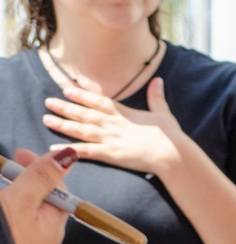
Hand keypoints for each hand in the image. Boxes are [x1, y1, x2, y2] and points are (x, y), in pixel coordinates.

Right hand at [0, 148, 75, 243]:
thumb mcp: (19, 203)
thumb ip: (41, 179)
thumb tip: (69, 155)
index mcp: (53, 228)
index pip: (57, 190)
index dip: (40, 167)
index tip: (19, 153)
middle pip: (40, 206)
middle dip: (24, 183)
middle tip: (5, 168)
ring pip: (24, 221)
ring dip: (13, 202)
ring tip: (3, 192)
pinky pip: (14, 237)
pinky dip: (8, 221)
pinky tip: (4, 223)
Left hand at [43, 78, 185, 175]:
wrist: (172, 154)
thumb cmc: (170, 136)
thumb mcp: (163, 113)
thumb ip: (157, 97)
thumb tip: (158, 80)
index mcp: (124, 113)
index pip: (99, 101)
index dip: (82, 94)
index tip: (67, 88)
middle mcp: (113, 124)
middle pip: (85, 113)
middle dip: (66, 107)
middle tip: (48, 101)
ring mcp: (111, 139)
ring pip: (81, 129)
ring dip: (63, 124)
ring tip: (46, 119)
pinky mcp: (111, 154)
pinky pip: (86, 151)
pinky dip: (69, 149)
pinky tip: (55, 148)